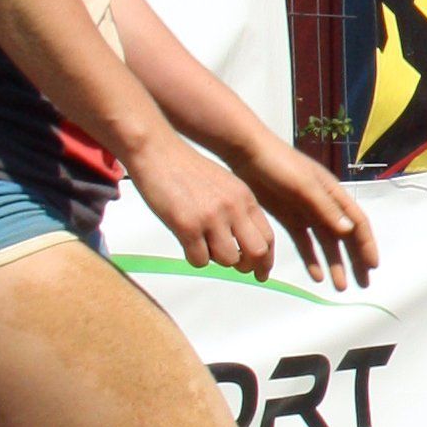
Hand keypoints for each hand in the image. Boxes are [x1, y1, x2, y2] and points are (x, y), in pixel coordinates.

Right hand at [133, 132, 279, 279]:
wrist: (158, 153)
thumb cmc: (188, 171)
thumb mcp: (226, 186)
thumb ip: (238, 211)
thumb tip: (244, 244)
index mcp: (245, 198)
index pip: (268, 237)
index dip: (266, 260)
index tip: (261, 273)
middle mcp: (233, 208)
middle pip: (257, 252)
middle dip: (248, 266)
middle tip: (237, 268)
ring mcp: (211, 217)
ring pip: (228, 260)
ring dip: (216, 260)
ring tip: (203, 244)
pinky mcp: (187, 225)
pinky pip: (200, 260)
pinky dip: (194, 258)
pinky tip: (187, 243)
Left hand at [241, 134, 381, 290]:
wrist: (248, 155)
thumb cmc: (280, 165)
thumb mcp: (304, 186)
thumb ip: (326, 208)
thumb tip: (349, 231)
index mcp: (334, 194)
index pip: (357, 223)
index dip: (366, 244)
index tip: (372, 266)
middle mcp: (325, 205)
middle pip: (346, 237)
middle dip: (356, 260)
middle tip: (363, 284)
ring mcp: (308, 213)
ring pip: (327, 244)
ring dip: (335, 264)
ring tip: (340, 287)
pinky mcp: (290, 219)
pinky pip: (305, 243)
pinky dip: (312, 260)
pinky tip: (316, 276)